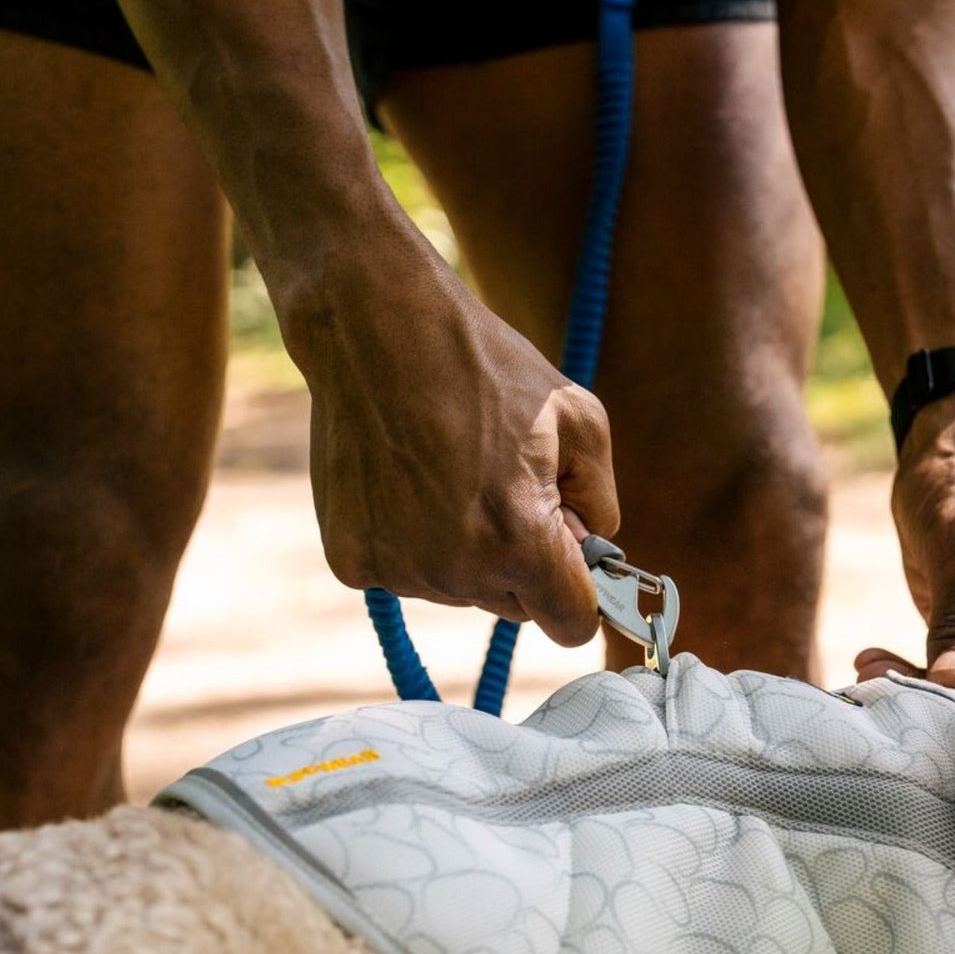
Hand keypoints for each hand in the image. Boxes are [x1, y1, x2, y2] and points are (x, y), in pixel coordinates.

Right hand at [285, 225, 619, 647]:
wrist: (374, 328)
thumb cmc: (486, 366)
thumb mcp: (580, 420)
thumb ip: (602, 502)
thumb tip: (594, 549)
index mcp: (521, 542)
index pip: (572, 625)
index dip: (579, 593)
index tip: (571, 559)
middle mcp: (456, 570)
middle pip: (514, 607)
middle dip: (522, 564)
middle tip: (502, 488)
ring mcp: (398, 569)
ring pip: (459, 590)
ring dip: (466, 550)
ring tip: (449, 473)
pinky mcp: (352, 561)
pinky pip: (407, 573)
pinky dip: (413, 541)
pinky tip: (407, 481)